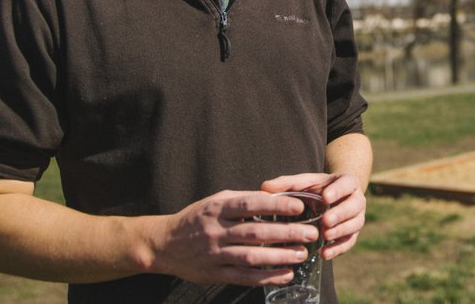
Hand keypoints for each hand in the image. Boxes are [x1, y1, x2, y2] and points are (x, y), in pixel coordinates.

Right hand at [145, 190, 318, 286]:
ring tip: (302, 255)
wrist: (163, 244)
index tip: (299, 207)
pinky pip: (244, 276)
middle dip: (286, 233)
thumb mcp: (216, 202)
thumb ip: (243, 201)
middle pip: (256, 232)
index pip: (251, 204)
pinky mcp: (214, 273)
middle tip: (310, 234)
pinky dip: (266, 277)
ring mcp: (214, 253)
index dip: (276, 205)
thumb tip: (275, 198)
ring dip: (280, 257)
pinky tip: (286, 275)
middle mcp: (216, 230)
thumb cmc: (197, 218)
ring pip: (252, 256)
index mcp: (218, 207)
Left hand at [262, 172, 366, 259]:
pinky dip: (338, 249)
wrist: (334, 196)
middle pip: (354, 206)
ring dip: (340, 231)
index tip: (325, 198)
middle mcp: (356, 199)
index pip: (348, 183)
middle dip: (340, 214)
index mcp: (347, 182)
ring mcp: (357, 217)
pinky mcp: (353, 233)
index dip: (338, 191)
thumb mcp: (305, 182)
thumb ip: (287, 183)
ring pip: (355, 224)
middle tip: (325, 221)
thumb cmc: (317, 187)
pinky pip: (350, 242)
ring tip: (324, 235)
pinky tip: (324, 254)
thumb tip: (264, 187)